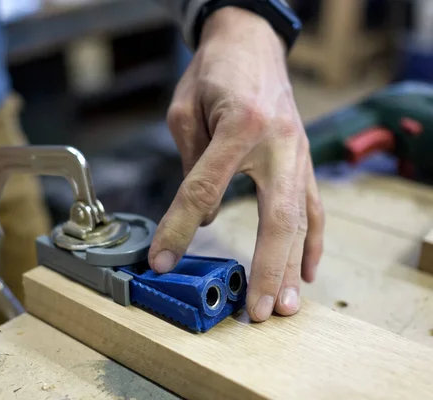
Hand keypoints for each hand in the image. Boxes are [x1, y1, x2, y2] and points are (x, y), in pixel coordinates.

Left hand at [148, 7, 324, 321]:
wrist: (251, 43)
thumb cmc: (214, 72)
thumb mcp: (185, 110)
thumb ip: (192, 165)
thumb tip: (198, 216)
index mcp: (240, 126)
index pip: (204, 191)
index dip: (179, 229)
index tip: (162, 260)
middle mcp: (277, 144)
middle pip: (275, 219)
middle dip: (265, 270)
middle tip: (255, 311)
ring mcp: (297, 154)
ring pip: (300, 220)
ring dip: (292, 267)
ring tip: (284, 306)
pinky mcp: (303, 160)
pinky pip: (314, 208)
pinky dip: (311, 243)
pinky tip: (306, 271)